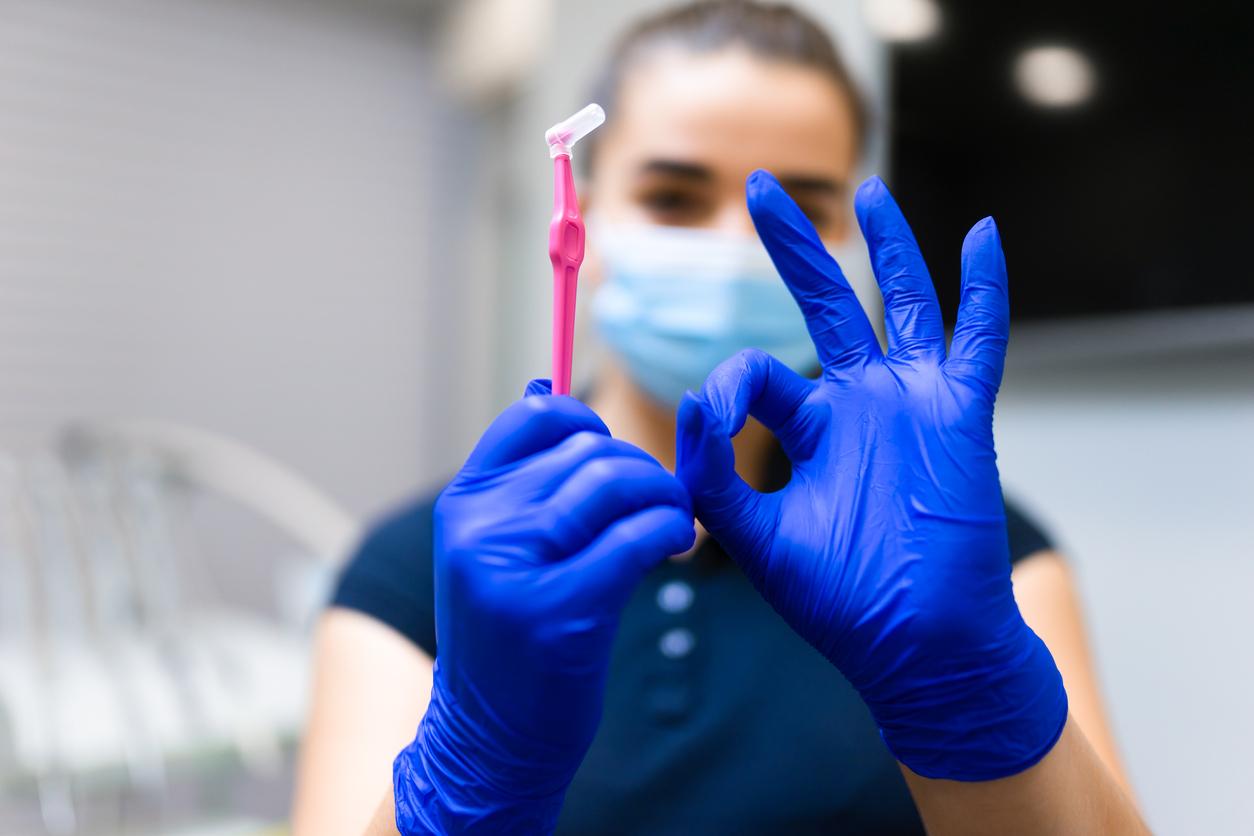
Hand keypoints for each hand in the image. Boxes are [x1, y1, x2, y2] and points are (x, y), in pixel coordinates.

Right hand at [394, 381, 694, 833]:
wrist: (487, 739)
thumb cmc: (507, 638)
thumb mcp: (490, 549)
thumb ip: (520, 481)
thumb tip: (548, 389)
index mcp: (463, 503)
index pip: (534, 416)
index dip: (590, 423)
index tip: (614, 459)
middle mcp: (480, 526)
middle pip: (587, 450)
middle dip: (642, 468)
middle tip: (663, 500)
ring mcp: (514, 567)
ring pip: (614, 483)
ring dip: (663, 495)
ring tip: (674, 522)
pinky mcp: (558, 611)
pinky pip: (636, 536)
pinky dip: (670, 530)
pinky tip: (676, 546)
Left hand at [676, 171, 1066, 780]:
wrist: (916, 643)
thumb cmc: (840, 600)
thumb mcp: (754, 536)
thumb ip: (712, 474)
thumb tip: (690, 401)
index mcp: (809, 429)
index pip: (757, 372)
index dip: (724, 387)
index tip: (709, 420)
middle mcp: (859, 404)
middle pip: (825, 303)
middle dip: (793, 247)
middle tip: (758, 188)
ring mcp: (911, 402)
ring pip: (900, 304)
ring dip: (887, 246)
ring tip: (869, 191)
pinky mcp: (958, 413)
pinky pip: (978, 339)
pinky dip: (983, 289)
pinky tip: (982, 235)